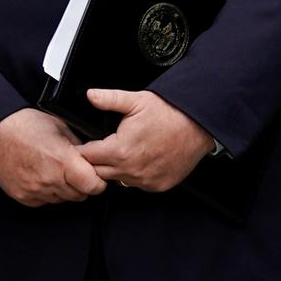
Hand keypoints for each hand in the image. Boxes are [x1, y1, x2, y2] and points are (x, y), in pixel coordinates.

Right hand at [0, 108, 108, 206]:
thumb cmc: (24, 124)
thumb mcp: (59, 127)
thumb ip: (79, 146)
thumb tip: (93, 159)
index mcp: (62, 161)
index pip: (94, 186)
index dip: (97, 181)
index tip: (93, 174)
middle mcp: (49, 179)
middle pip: (79, 195)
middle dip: (80, 184)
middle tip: (71, 169)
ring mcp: (34, 190)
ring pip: (62, 199)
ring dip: (62, 188)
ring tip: (52, 170)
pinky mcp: (22, 196)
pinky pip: (44, 201)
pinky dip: (45, 191)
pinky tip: (39, 175)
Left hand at [75, 89, 215, 191]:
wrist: (198, 125)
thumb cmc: (170, 113)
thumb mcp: (135, 100)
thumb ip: (108, 99)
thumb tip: (90, 95)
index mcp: (120, 150)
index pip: (86, 157)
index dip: (82, 149)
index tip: (84, 143)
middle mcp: (132, 170)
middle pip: (98, 172)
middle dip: (95, 161)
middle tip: (101, 147)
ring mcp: (146, 180)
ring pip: (116, 180)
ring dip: (114, 169)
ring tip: (121, 152)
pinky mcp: (158, 185)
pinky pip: (136, 185)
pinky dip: (133, 175)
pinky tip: (137, 160)